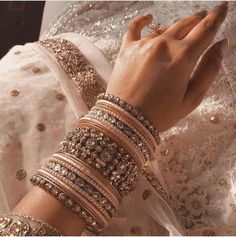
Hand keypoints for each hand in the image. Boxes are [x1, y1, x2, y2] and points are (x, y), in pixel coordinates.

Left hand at [106, 2, 228, 131]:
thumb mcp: (192, 98)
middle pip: (185, 24)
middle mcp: (163, 45)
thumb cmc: (160, 114)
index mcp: (182, 57)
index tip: (222, 8)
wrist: (126, 120)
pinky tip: (148, 18)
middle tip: (203, 18)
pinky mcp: (126, 50)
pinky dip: (142, 21)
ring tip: (180, 31)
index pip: (205, 29)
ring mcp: (142, 45)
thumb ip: (209, 70)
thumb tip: (221, 45)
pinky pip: (134, 28)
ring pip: (164, 28)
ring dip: (175, 27)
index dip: (216, 17)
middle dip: (197, 20)